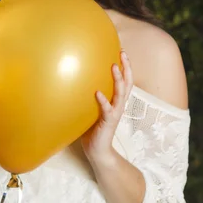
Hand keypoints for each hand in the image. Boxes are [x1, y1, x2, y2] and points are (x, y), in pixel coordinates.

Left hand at [81, 50, 132, 164]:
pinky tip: (97, 92)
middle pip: (127, 83)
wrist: (99, 151)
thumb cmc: (94, 129)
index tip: (122, 51)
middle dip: (126, 67)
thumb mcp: (93, 109)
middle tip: (123, 53)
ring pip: (120, 93)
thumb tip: (75, 81)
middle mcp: (119, 105)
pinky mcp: (108, 122)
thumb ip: (90, 97)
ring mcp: (115, 113)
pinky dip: (103, 101)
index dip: (126, 66)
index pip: (125, 81)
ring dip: (118, 80)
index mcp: (116, 101)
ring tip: (114, 67)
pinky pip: (107, 110)